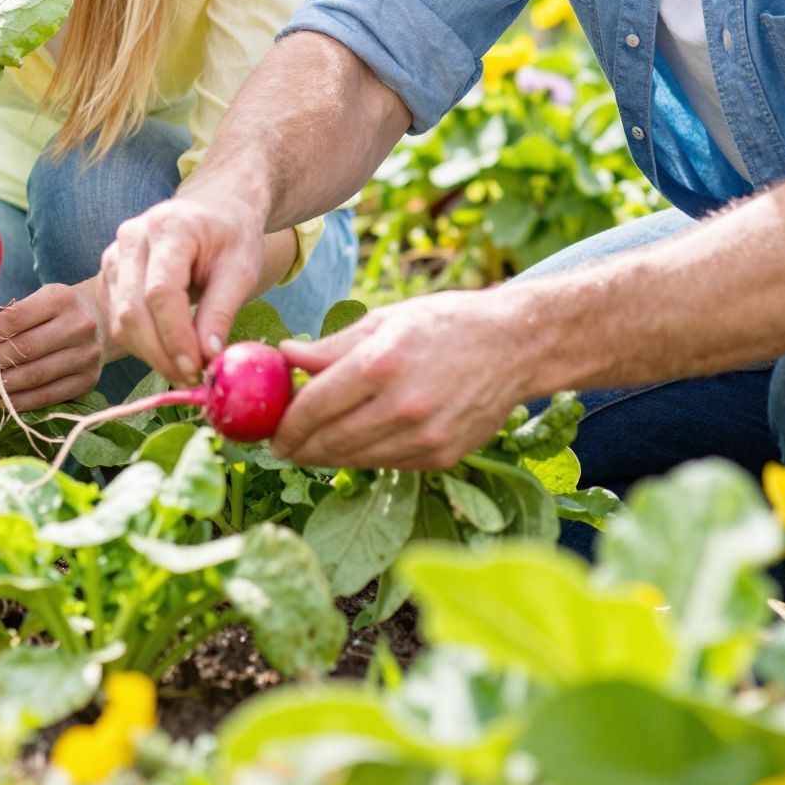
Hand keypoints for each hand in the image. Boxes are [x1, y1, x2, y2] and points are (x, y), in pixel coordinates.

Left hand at [0, 280, 110, 411]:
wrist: (101, 322)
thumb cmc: (57, 312)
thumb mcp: (36, 303)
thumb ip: (6, 321)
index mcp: (61, 299)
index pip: (16, 319)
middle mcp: (79, 326)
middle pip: (25, 350)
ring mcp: (87, 356)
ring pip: (35, 377)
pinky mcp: (88, 381)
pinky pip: (47, 396)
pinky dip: (17, 402)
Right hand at [97, 190, 265, 383]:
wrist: (215, 210)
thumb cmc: (232, 237)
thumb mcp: (241, 270)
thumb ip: (221, 312)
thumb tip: (206, 359)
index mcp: (169, 226)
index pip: (160, 292)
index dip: (176, 336)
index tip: (197, 369)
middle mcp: (132, 237)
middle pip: (132, 310)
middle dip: (161, 354)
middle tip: (192, 379)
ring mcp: (114, 255)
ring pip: (120, 321)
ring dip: (152, 354)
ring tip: (186, 369)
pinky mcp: (110, 275)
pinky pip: (117, 321)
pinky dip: (143, 345)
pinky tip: (170, 351)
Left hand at [271, 290, 529, 469]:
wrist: (514, 347)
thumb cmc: (445, 324)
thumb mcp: (385, 320)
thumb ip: (332, 346)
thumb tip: (285, 355)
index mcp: (381, 363)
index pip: (314, 406)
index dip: (285, 424)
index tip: (270, 431)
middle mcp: (402, 405)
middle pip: (329, 441)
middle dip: (298, 447)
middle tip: (282, 445)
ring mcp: (424, 436)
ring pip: (354, 459)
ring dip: (326, 456)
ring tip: (311, 444)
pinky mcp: (441, 456)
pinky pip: (385, 464)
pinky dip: (362, 456)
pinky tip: (355, 442)